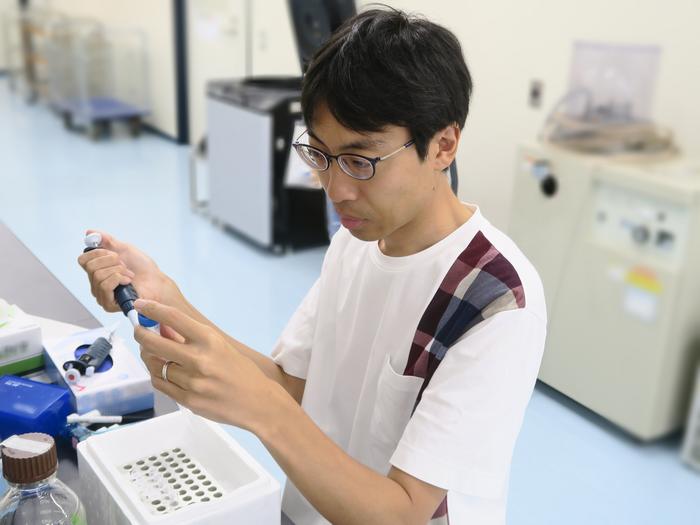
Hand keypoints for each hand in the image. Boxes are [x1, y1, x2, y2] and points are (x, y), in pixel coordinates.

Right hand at [77, 230, 173, 311]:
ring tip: (129, 274)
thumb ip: (107, 240)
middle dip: (111, 261)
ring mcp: (101, 294)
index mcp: (98, 270)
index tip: (113, 253)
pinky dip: (118, 279)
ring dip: (118, 271)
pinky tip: (128, 282)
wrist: (157, 282)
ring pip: (98, 275)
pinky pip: (104, 286)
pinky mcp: (108, 304)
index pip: (83, 260)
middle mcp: (96, 283)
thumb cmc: (143, 268)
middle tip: (124, 265)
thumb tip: (89, 232)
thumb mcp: (124, 249)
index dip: (97, 253)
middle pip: (90, 267)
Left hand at [134, 299, 283, 431]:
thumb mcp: (219, 346)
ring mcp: (193, 381)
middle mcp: (200, 359)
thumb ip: (191, 338)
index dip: (152, 309)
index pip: (173, 318)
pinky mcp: (188, 400)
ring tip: (152, 354)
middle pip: (154, 343)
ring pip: (155, 365)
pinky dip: (156, 375)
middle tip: (138, 331)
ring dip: (149, 357)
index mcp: (210, 340)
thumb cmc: (240, 371)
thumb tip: (162, 327)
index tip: (139, 305)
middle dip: (141, 334)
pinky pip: (160, 384)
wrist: (258, 402)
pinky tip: (162, 371)